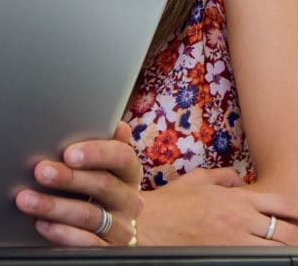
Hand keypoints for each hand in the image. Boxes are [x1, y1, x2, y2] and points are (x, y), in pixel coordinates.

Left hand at [15, 122, 143, 245]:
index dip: (97, 153)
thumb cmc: (94, 182)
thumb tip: (118, 125)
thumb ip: (99, 142)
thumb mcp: (96, 162)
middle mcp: (129, 199)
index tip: (69, 153)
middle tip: (39, 171)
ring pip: (90, 215)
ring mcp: (122, 228)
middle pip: (103, 184)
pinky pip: (89, 245)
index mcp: (128, 172)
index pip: (122, 157)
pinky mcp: (110, 251)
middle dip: (68, 177)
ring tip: (26, 199)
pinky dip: (63, 234)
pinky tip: (42, 225)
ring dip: (55, 206)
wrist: (105, 229)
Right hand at [138, 168, 297, 244]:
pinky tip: (262, 255)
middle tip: (294, 237)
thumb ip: (223, 176)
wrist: (151, 222)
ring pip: (276, 251)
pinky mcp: (228, 257)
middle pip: (287, 233)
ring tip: (283, 250)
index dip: (296, 211)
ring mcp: (238, 242)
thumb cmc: (172, 201)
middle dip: (295, 236)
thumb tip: (241, 180)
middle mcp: (242, 220)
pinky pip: (257, 260)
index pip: (281, 204)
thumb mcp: (197, 179)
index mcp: (237, 200)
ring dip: (283, 250)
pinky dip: (263, 258)